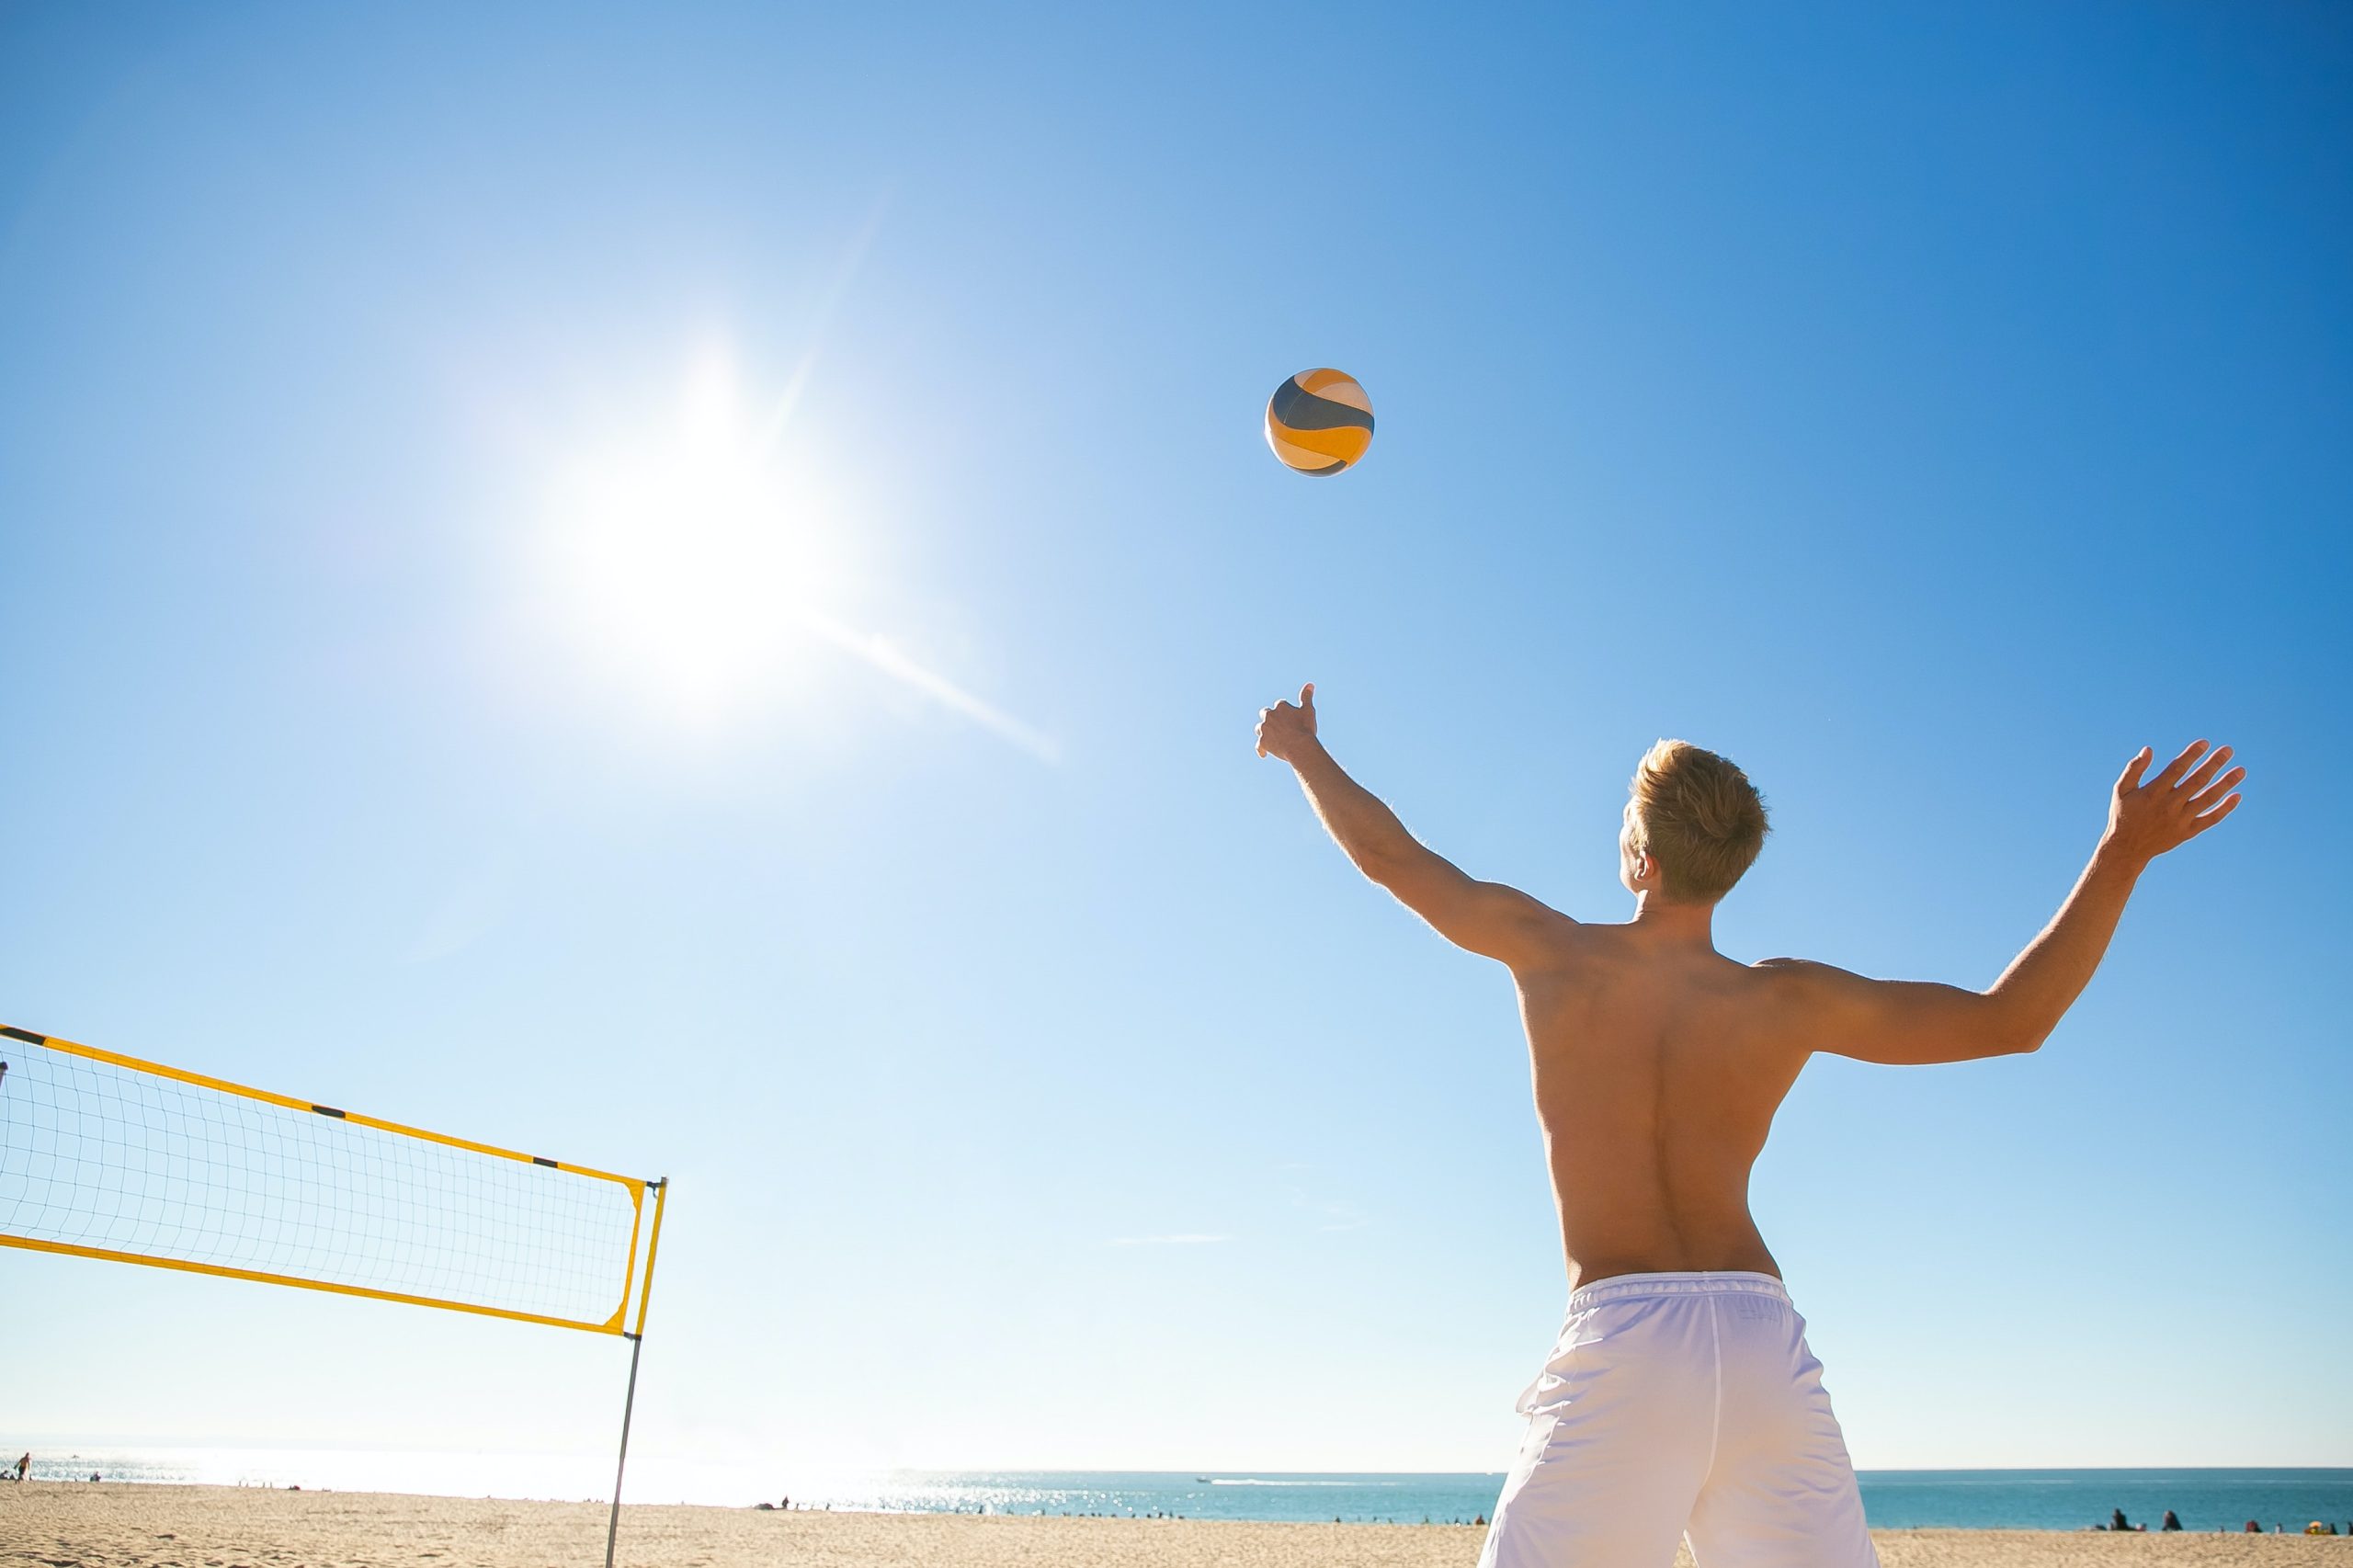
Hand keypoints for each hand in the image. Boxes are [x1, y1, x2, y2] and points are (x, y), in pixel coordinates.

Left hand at [1255, 682, 1318, 763]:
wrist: (1300, 747)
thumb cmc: (1305, 729)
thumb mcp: (1308, 711)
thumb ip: (1306, 697)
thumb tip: (1310, 684)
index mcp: (1280, 706)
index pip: (1280, 705)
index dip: (1285, 711)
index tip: (1290, 717)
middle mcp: (1269, 715)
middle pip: (1265, 713)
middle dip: (1269, 718)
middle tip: (1276, 724)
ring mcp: (1264, 729)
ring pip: (1259, 728)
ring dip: (1263, 731)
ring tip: (1270, 737)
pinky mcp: (1262, 742)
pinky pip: (1259, 746)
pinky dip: (1261, 749)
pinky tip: (1264, 753)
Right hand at [2105, 740, 2243, 863]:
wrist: (2126, 848)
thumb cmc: (2123, 814)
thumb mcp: (2121, 790)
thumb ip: (2134, 769)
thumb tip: (2149, 749)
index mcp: (2153, 792)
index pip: (2177, 769)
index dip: (2192, 755)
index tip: (2205, 743)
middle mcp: (2169, 805)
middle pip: (2197, 781)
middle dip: (2214, 764)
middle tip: (2228, 750)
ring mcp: (2180, 819)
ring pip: (2208, 799)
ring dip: (2226, 783)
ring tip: (2241, 770)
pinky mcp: (2187, 832)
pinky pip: (2210, 819)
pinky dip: (2225, 808)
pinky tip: (2237, 796)